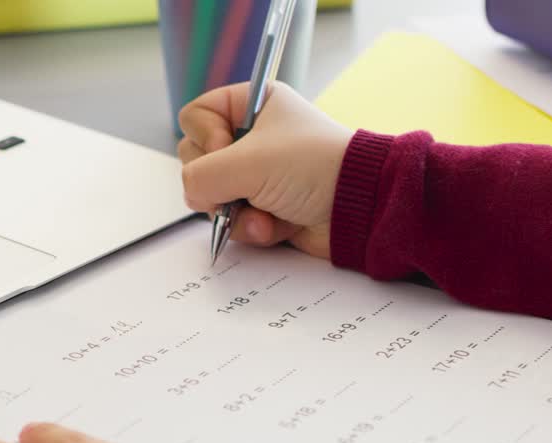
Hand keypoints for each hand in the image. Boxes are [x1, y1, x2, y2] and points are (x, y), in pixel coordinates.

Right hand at [178, 82, 353, 259]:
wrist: (359, 208)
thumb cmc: (314, 167)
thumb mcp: (248, 163)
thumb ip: (201, 175)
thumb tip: (192, 193)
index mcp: (252, 105)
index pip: (196, 116)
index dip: (204, 137)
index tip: (226, 148)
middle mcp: (252, 136)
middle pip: (198, 161)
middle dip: (218, 183)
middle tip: (241, 185)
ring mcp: (258, 174)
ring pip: (214, 196)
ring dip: (236, 211)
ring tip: (264, 215)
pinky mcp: (265, 206)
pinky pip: (235, 219)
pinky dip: (252, 227)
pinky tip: (274, 227)